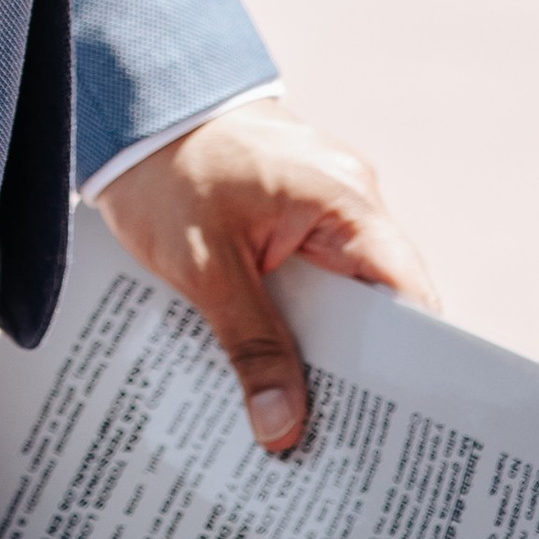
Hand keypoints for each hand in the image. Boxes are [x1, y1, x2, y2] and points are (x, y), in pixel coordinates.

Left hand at [93, 96, 434, 456]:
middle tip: (338, 441)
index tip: (394, 424)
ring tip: (299, 417)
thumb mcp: (206, 266)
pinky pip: (310, 271)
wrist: (128, 97)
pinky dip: (295, 315)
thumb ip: (251, 345)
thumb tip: (284, 427)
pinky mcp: (290, 204)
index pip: (406, 293)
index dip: (410, 362)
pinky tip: (269, 363)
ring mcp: (319, 197)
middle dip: (356, 370)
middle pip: (376, 302)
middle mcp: (346, 196)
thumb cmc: (167, 166)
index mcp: (344, 200)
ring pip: (339, 292)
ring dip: (319, 346)